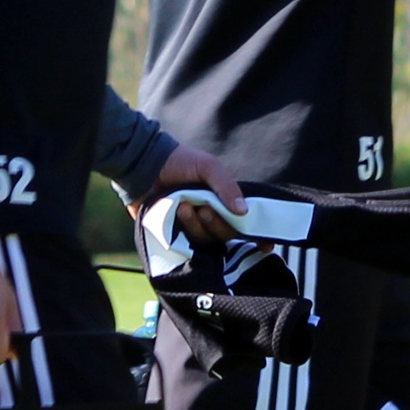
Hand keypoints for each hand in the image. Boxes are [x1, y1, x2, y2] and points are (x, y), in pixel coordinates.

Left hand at [134, 144, 248, 244]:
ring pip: (206, 241)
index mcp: (223, 202)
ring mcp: (192, 228)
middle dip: (217, 224)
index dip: (257, 235)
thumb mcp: (208, 167)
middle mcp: (211, 217)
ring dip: (197, 225)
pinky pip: (186, 246)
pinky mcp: (174, 236)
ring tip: (183, 207)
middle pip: (226, 234)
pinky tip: (177, 218)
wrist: (143, 166)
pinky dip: (185, 233)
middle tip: (204, 209)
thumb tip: (244, 212)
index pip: (245, 223)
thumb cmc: (178, 162)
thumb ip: (227, 187)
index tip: (266, 245)